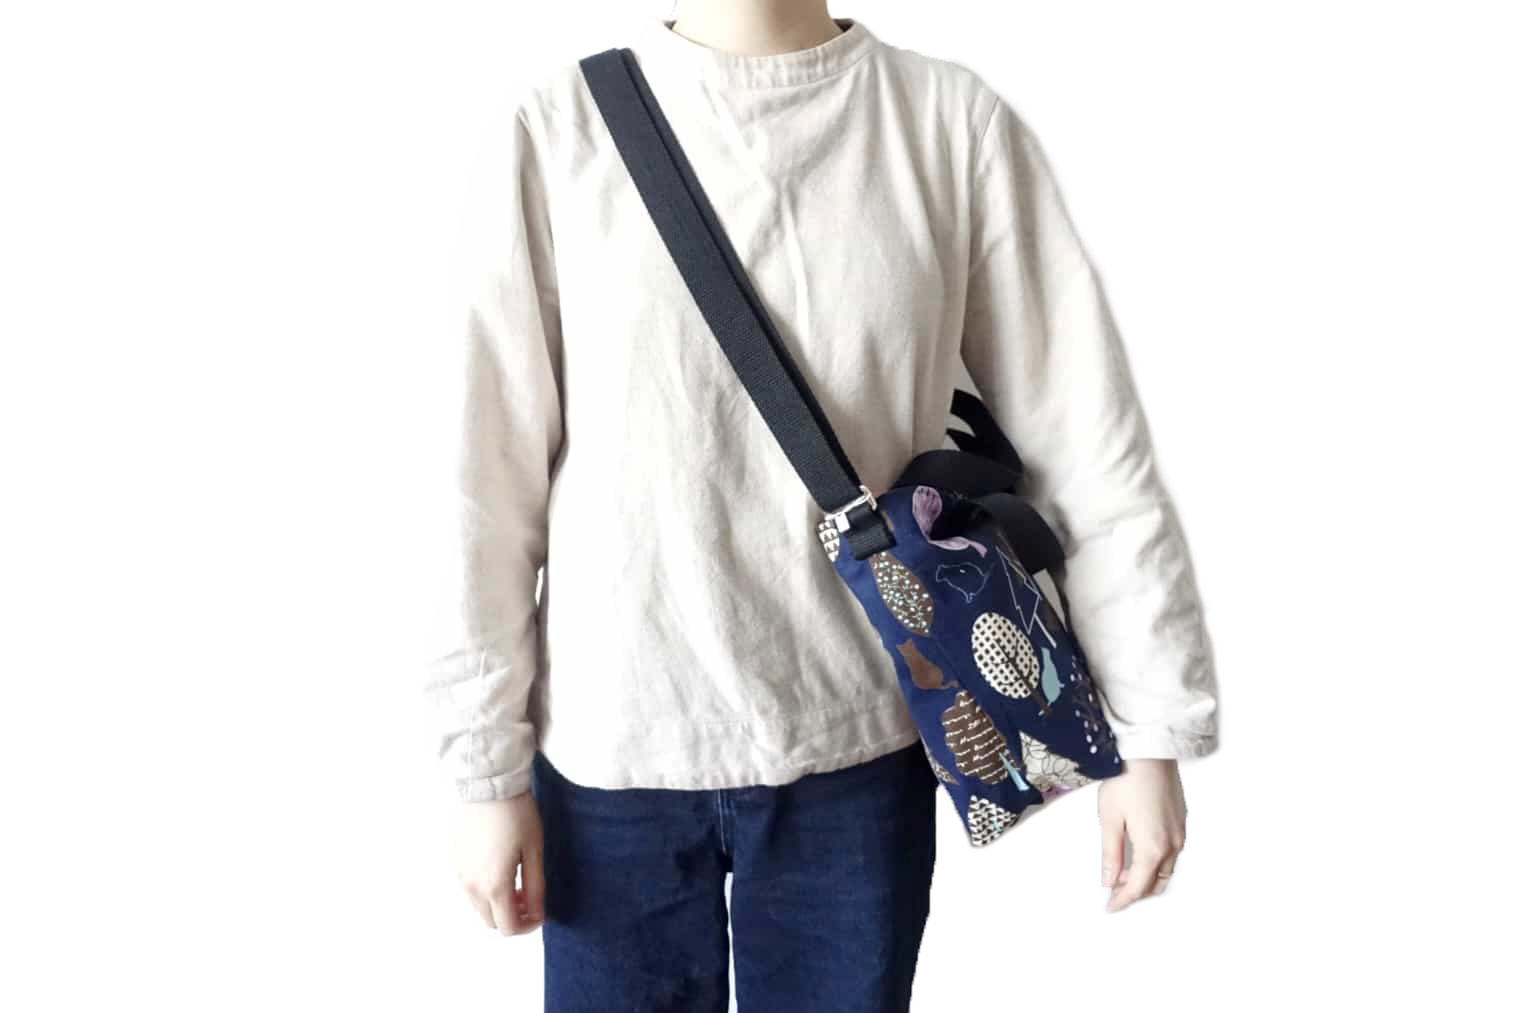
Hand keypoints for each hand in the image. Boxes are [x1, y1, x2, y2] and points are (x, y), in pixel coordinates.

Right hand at [453, 792, 545, 934]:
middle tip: (530, 896)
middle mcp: (472, 886)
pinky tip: (500, 866)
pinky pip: (470, 888)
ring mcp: (460, 874)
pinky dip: (486, 889)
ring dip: (498, 903)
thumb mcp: (534, 850)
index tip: (541, 912)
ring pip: (479, 906)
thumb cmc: (516, 814)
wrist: (487, 783)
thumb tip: (538, 914)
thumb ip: (536, 887)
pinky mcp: (454, 861)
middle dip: (513, 916)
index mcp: (494, 885)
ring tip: (518, 880)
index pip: (509, 927)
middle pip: (492, 921)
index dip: (528, 926)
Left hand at [1097, 758, 1186, 911]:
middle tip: (1115, 894)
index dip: (1122, 900)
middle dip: (1136, 893)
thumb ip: (1110, 853)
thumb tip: (1108, 880)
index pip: (1137, 887)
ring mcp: (1180, 832)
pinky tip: (1141, 853)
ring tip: (1124, 875)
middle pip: (1156, 883)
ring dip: (1148, 878)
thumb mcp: (1109, 819)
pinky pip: (1172, 852)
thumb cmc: (1127, 780)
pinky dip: (1157, 862)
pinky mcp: (1181, 820)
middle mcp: (1172, 844)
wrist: (1150, 751)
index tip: (1109, 907)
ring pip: (1167, 869)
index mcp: (1152, 848)